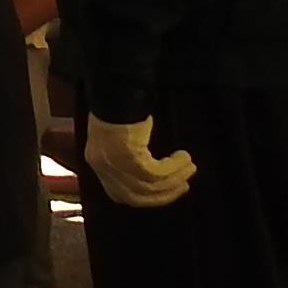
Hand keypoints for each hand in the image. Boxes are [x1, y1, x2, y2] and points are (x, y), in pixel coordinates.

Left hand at [82, 112, 197, 208]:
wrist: (114, 89)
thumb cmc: (117, 107)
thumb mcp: (116, 138)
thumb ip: (126, 158)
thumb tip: (151, 175)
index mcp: (97, 162)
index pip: (120, 195)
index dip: (145, 199)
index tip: (165, 194)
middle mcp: (104, 167)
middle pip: (138, 196)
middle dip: (165, 194)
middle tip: (185, 186)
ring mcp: (115, 164)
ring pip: (151, 185)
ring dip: (175, 179)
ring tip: (190, 168)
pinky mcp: (129, 158)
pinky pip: (157, 172)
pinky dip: (174, 167)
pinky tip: (184, 157)